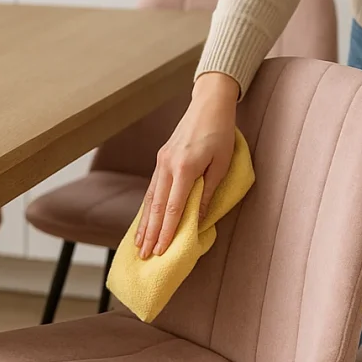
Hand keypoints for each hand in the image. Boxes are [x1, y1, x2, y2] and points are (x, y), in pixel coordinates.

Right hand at [135, 72, 238, 259]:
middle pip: (157, 207)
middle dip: (151, 233)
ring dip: (145, 223)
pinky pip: (152, 188)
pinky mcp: (161, 159)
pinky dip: (147, 207)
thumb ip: (208, 192)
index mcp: (184, 168)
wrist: (208, 105)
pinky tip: (145, 220)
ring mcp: (161, 162)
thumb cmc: (221, 134)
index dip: (167, 232)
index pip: (173, 208)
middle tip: (145, 256)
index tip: (161, 251)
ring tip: (139, 244)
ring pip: (150, 199)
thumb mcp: (222, 164)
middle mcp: (167, 166)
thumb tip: (198, 219)